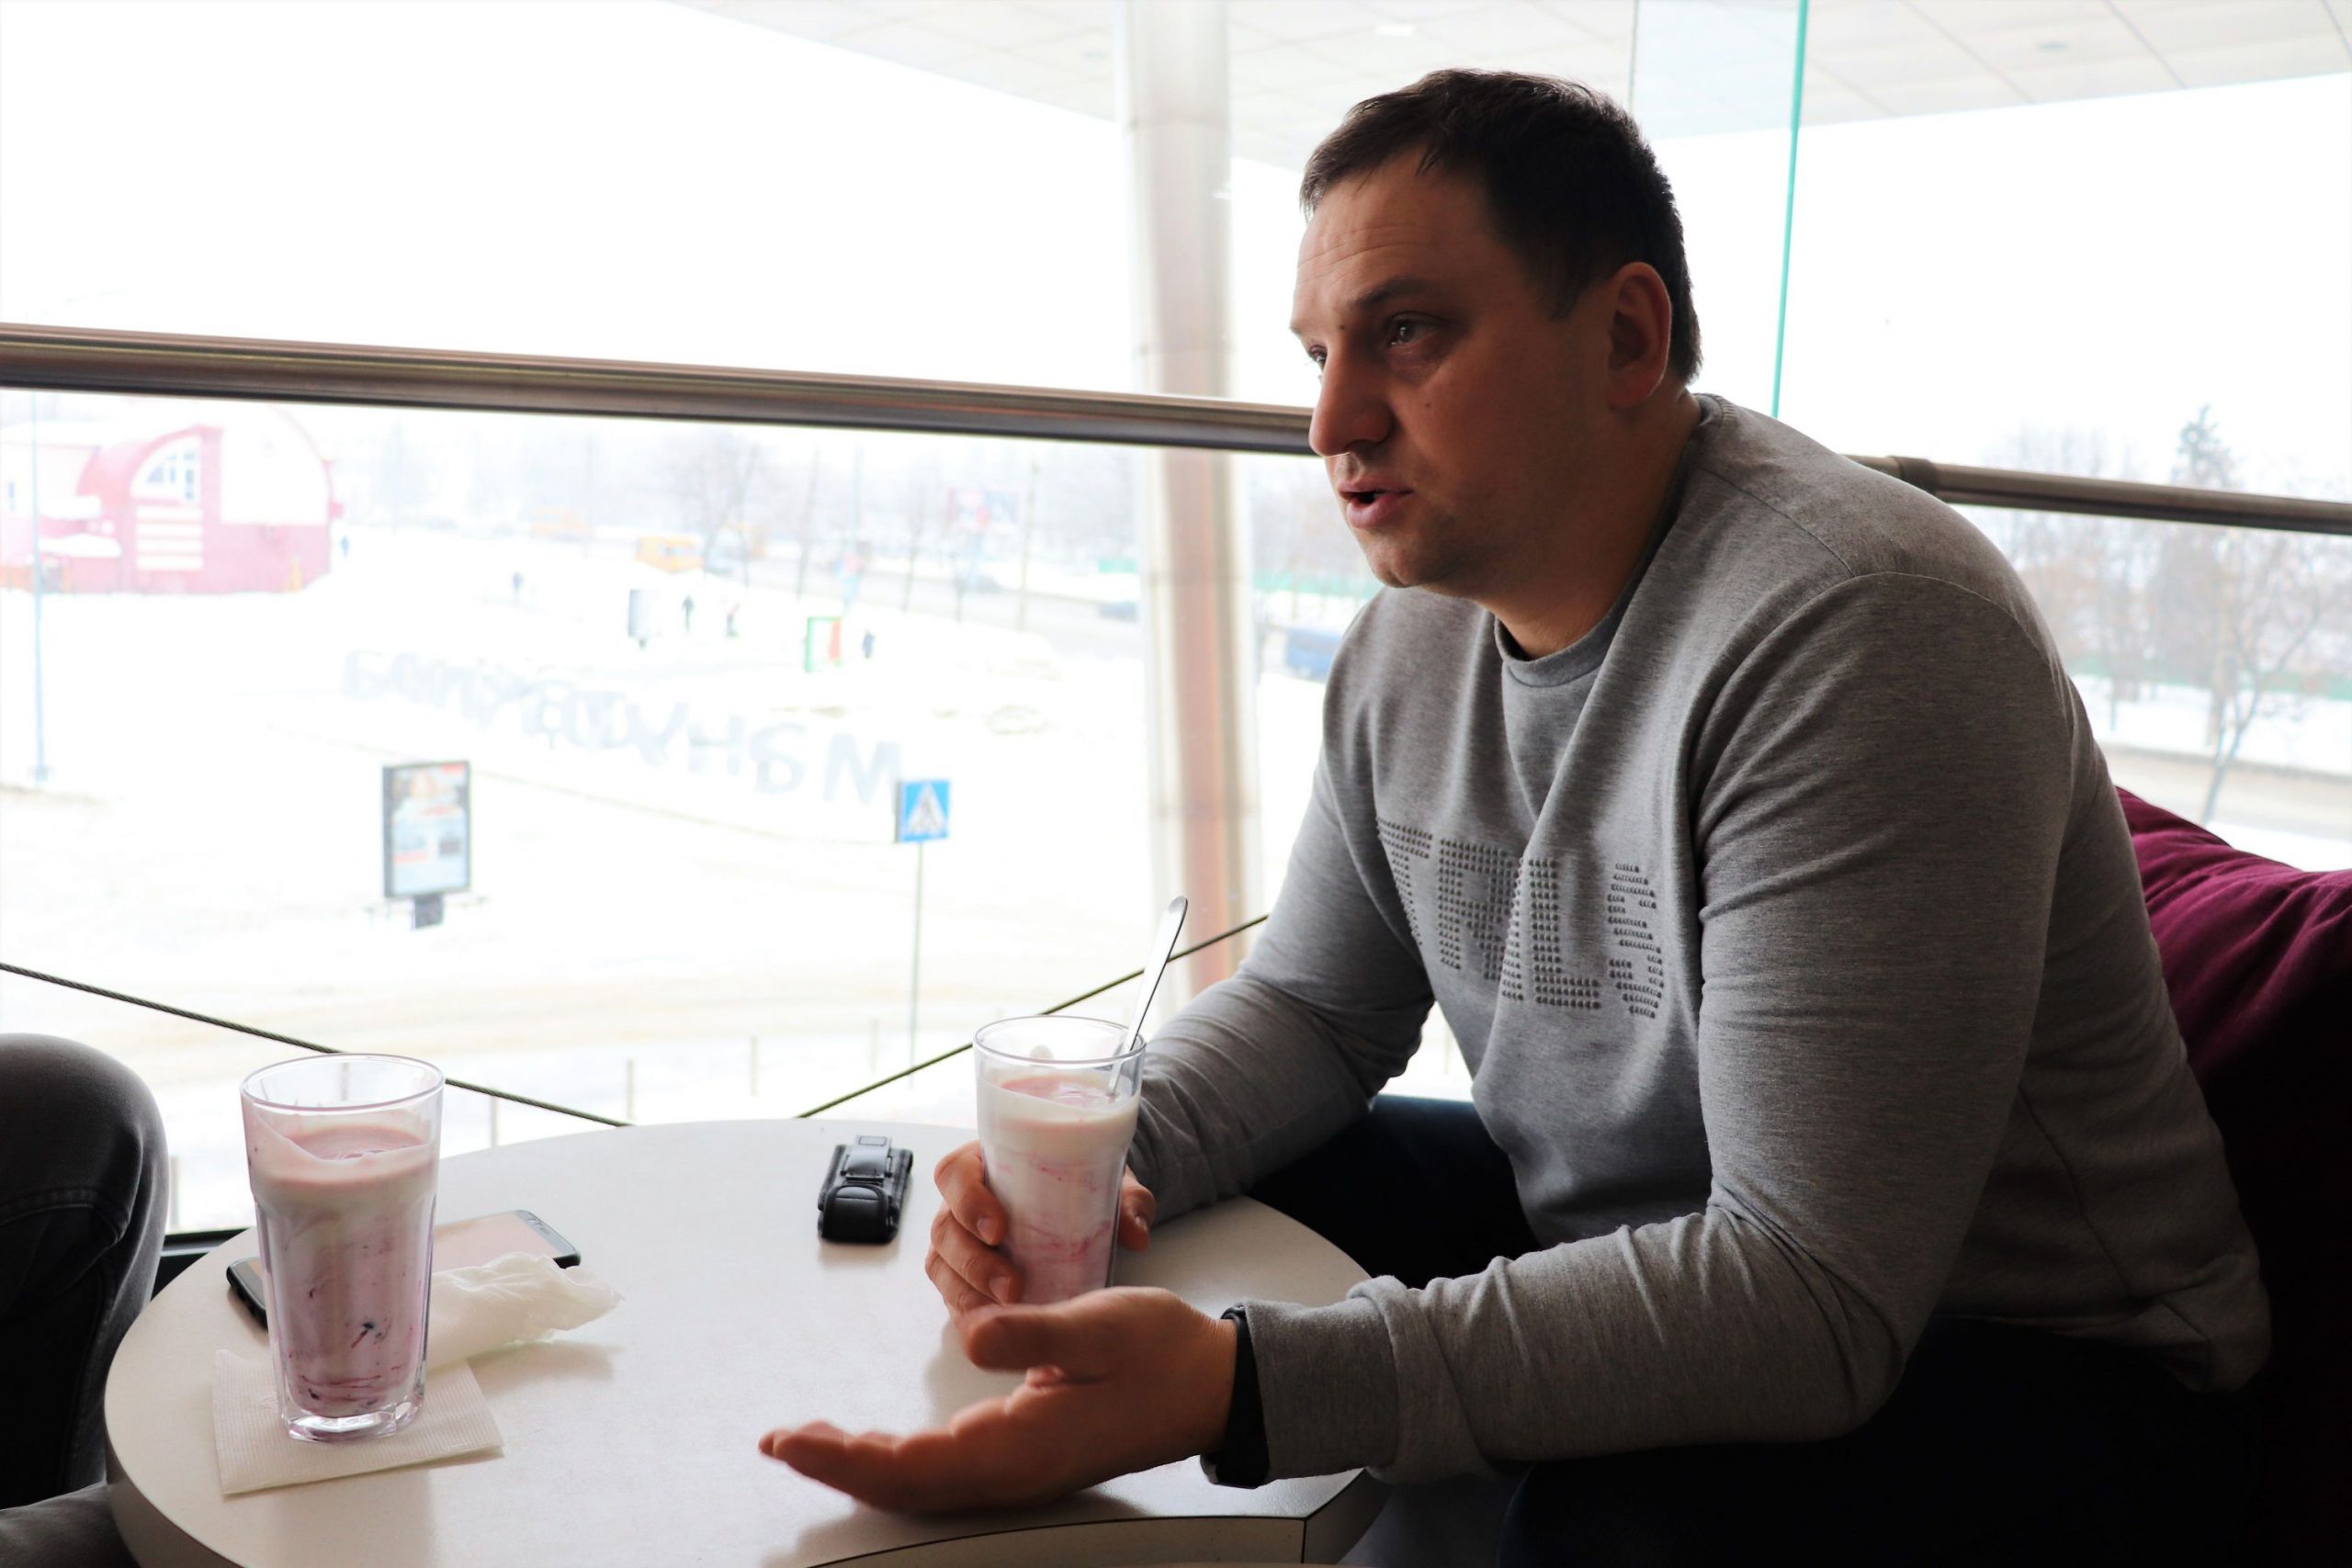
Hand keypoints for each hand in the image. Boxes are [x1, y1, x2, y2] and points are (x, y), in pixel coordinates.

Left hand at [759, 1287, 1235, 1511]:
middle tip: (778, 1442)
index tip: (790, 1441)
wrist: (1213, 1384)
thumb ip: (1034, 1332)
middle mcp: (1013, 1470)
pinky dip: (898, 1460)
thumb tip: (973, 1333)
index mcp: (1022, 1446)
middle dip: (836, 1466)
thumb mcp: (1101, 1326)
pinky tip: (877, 1446)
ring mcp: (1020, 1468)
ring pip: (922, 1482)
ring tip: (808, 1443)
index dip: (844, 1457)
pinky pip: (945, 1471)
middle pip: (905, 1485)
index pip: (911, 1465)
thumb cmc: (1162, 1353)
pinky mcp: (1026, 1455)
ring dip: (861, 1465)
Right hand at [925, 1140, 1154, 1328]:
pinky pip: (951, 1295)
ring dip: (969, 1292)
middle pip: (945, 1228)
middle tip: (1012, 1285)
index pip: (954, 1172)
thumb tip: (1137, 1234)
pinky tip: (993, 1327)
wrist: (1083, 1206)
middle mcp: (963, 1202)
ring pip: (942, 1265)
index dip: (967, 1200)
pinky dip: (968, 1313)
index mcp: (985, 1162)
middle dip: (973, 1261)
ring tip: (1008, 1312)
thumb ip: (1128, 1199)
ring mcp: (959, 1241)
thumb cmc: (1083, 1182)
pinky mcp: (963, 1276)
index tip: (999, 1229)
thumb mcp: (1109, 1180)